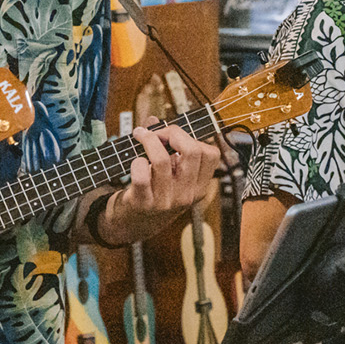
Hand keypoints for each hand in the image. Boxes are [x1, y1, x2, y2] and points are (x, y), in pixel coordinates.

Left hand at [93, 122, 219, 244]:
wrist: (134, 224)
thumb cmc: (155, 192)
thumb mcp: (170, 174)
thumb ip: (165, 145)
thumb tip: (153, 120)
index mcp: (199, 186)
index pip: (210, 153)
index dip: (190, 137)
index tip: (172, 135)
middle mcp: (187, 194)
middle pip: (192, 151)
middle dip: (171, 132)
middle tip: (155, 133)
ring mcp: (166, 201)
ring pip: (161, 159)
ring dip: (148, 141)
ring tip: (139, 137)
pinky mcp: (144, 203)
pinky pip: (141, 174)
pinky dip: (136, 162)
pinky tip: (135, 162)